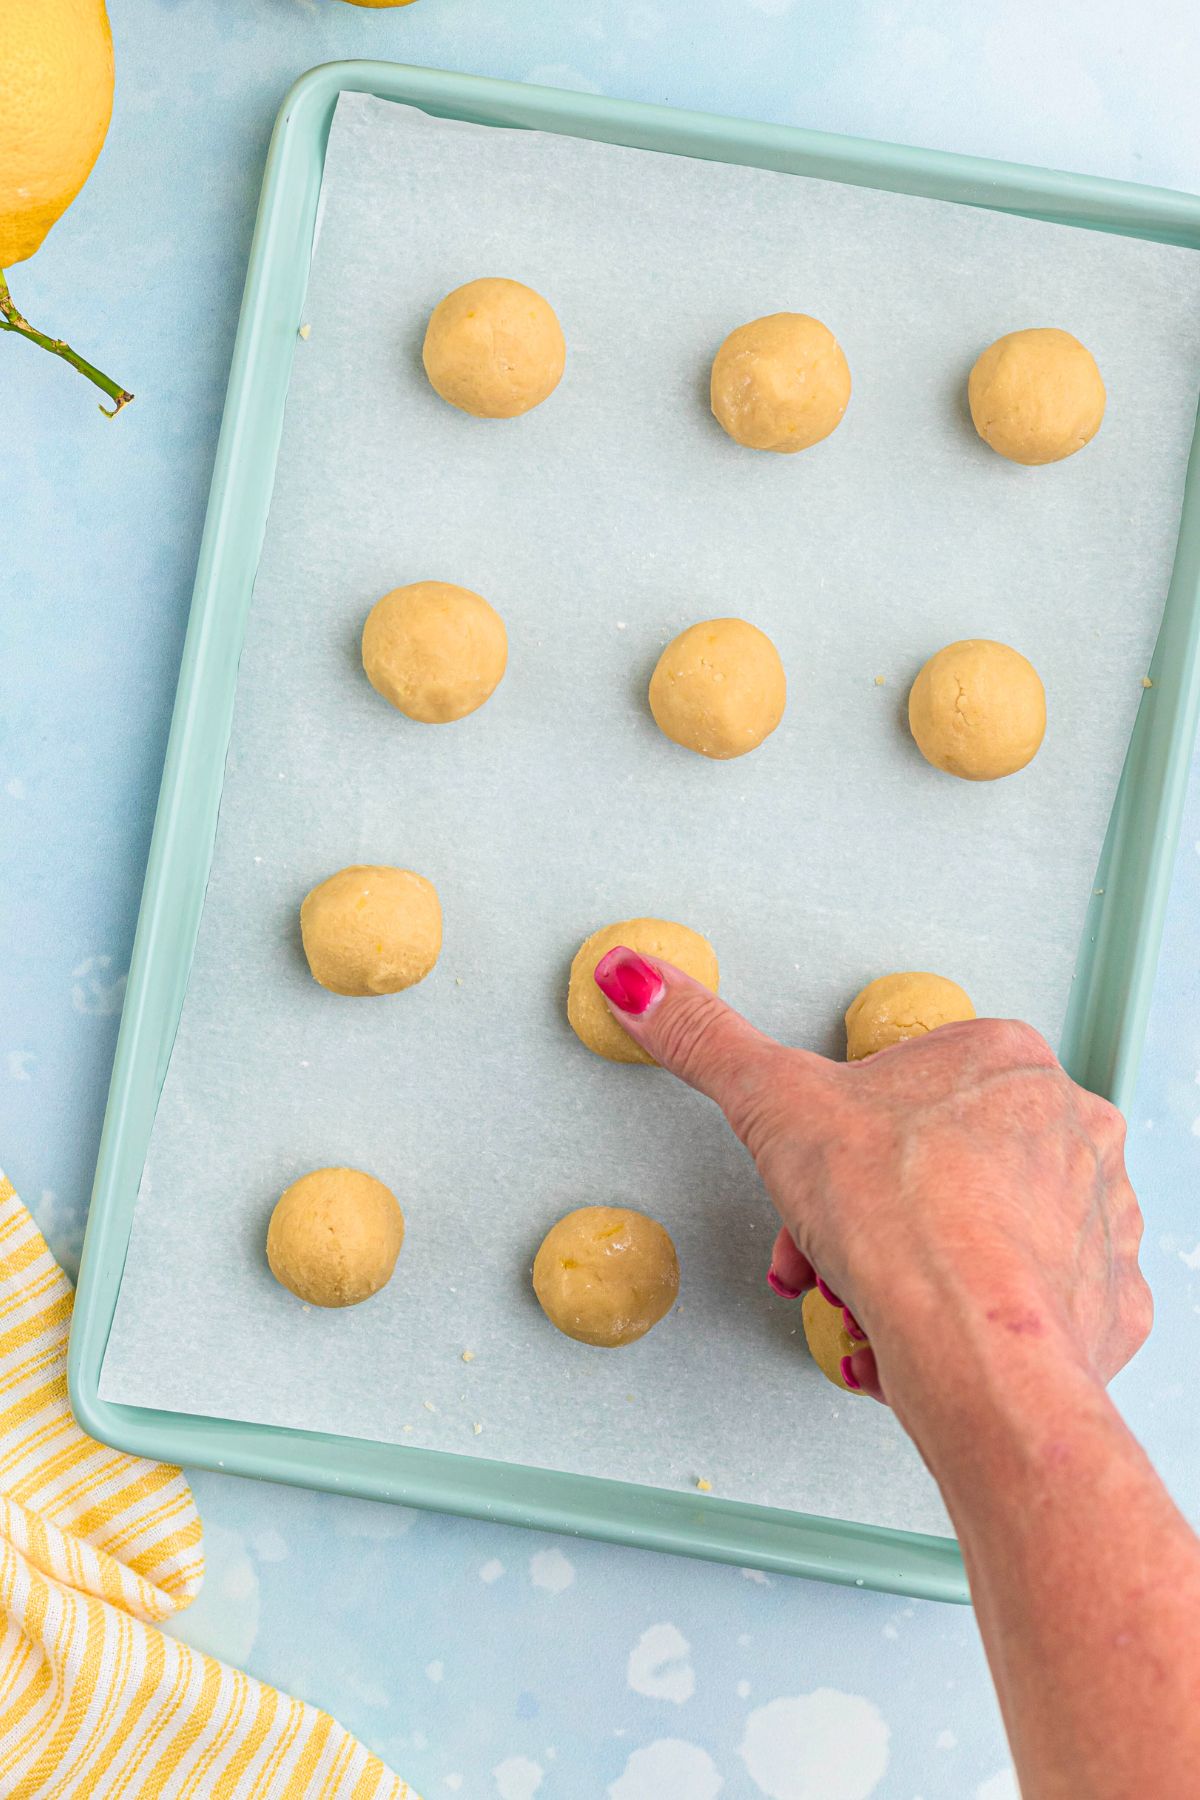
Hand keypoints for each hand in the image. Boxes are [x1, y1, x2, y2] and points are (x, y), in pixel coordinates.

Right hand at [592, 947, 1151, 1424]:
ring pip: (982, 1235)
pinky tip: (933, 1334)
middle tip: (836, 1253)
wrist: (974, 1351)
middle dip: (867, 1221)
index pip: (904, 1087)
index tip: (818, 1184)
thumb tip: (635, 978)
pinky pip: (1032, 1306)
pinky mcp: (1109, 1300)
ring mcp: (1101, 1213)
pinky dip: (978, 1323)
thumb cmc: (901, 1223)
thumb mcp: (773, 1106)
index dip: (838, 1146)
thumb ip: (704, 1039)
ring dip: (915, 1272)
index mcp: (1004, 1059)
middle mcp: (1071, 1125)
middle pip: (939, 1166)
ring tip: (876, 1302)